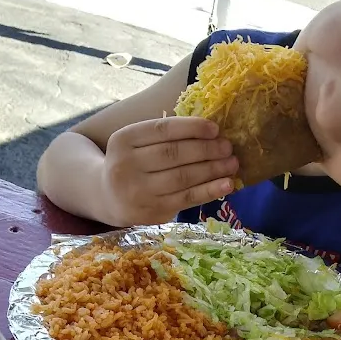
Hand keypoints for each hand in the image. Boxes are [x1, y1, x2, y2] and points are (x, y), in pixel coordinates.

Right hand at [99, 116, 238, 225]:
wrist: (108, 197)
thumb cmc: (131, 163)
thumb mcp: (136, 142)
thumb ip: (163, 136)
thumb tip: (211, 132)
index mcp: (124, 140)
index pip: (162, 129)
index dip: (191, 128)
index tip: (215, 128)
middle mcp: (127, 166)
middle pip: (174, 154)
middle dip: (206, 149)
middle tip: (228, 147)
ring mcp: (139, 191)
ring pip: (183, 177)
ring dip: (213, 170)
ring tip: (232, 163)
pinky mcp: (153, 211)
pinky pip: (187, 199)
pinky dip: (210, 191)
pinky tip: (226, 184)